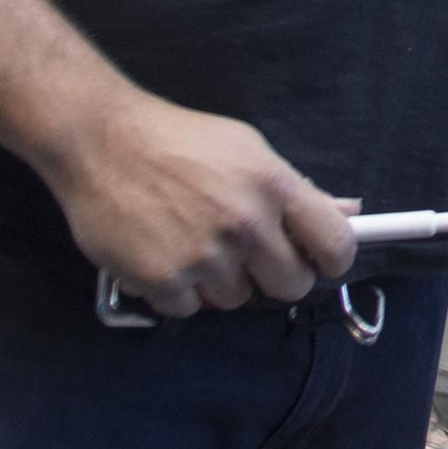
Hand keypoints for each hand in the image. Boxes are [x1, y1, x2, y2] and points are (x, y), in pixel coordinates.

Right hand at [55, 93, 355, 316]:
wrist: (99, 138)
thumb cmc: (175, 140)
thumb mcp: (245, 147)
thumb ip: (295, 188)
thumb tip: (348, 212)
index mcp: (272, 184)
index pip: (335, 245)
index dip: (331, 260)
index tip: (318, 261)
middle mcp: (244, 222)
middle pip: (290, 285)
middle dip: (272, 275)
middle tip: (245, 252)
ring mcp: (204, 254)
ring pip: (236, 300)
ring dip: (219, 281)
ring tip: (191, 240)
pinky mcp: (164, 279)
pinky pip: (189, 309)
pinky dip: (177, 290)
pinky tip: (162, 252)